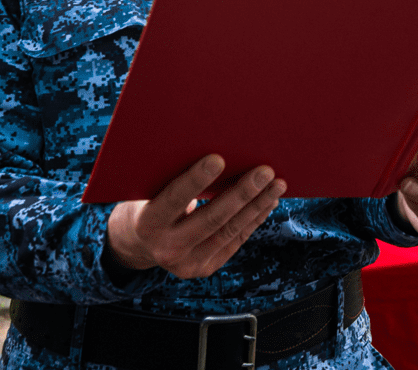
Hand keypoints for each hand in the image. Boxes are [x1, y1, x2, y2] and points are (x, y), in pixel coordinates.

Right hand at [106, 154, 285, 279]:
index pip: (174, 199)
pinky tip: (268, 202)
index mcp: (148, 223)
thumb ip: (172, 177)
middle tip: (264, 171)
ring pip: (230, 231)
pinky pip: (235, 241)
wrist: (141, 242)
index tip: (219, 158)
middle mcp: (167, 248)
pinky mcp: (205, 268)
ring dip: (257, 206)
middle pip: (212, 219)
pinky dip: (254, 219)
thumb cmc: (149, 201)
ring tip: (276, 184)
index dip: (196, 179)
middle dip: (242, 193)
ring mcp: (188, 264)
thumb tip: (214, 150)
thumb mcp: (150, 190)